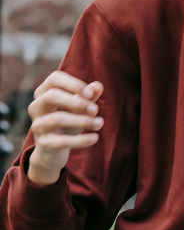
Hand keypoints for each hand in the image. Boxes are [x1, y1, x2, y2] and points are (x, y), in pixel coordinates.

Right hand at [24, 71, 104, 186]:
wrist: (52, 151)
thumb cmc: (68, 122)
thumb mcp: (80, 109)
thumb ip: (89, 96)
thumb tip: (97, 86)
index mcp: (44, 93)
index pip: (54, 79)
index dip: (73, 83)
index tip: (90, 94)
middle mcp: (36, 107)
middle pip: (51, 96)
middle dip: (76, 102)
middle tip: (96, 110)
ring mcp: (38, 125)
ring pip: (57, 119)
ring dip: (82, 120)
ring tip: (100, 123)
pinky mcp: (43, 144)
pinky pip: (61, 141)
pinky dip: (80, 140)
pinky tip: (95, 138)